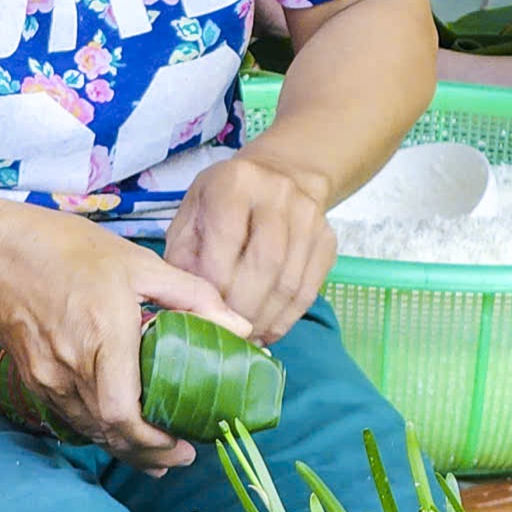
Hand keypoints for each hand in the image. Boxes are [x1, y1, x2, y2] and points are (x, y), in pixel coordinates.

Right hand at [0, 195, 253, 471]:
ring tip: (158, 451)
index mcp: (103, 335)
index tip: (183, 444)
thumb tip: (241, 326)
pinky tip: (120, 429)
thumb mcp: (140, 263)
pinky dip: (99, 429)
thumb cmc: (69, 250)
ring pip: (89, 429)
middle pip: (108, 431)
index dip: (152, 439)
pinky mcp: (34, 379)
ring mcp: (47, 377)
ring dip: (124, 445)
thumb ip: (194, 296)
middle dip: (147, 452)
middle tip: (181, 456)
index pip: (121, 412)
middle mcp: (71, 366)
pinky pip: (71, 416)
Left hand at [163, 152, 335, 345]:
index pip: (226, 243)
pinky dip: (286, 319)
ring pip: (289, 284)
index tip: (202, 314)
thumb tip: (186, 306)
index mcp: (235, 183)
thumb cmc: (223, 200)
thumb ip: (183, 256)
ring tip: (244, 339)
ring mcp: (309, 217)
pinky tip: (267, 331)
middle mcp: (278, 194)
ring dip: (264, 320)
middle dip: (242, 310)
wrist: (283, 172)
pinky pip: (309, 291)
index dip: (214, 286)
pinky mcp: (328, 240)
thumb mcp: (191, 213)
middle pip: (264, 266)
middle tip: (225, 336)